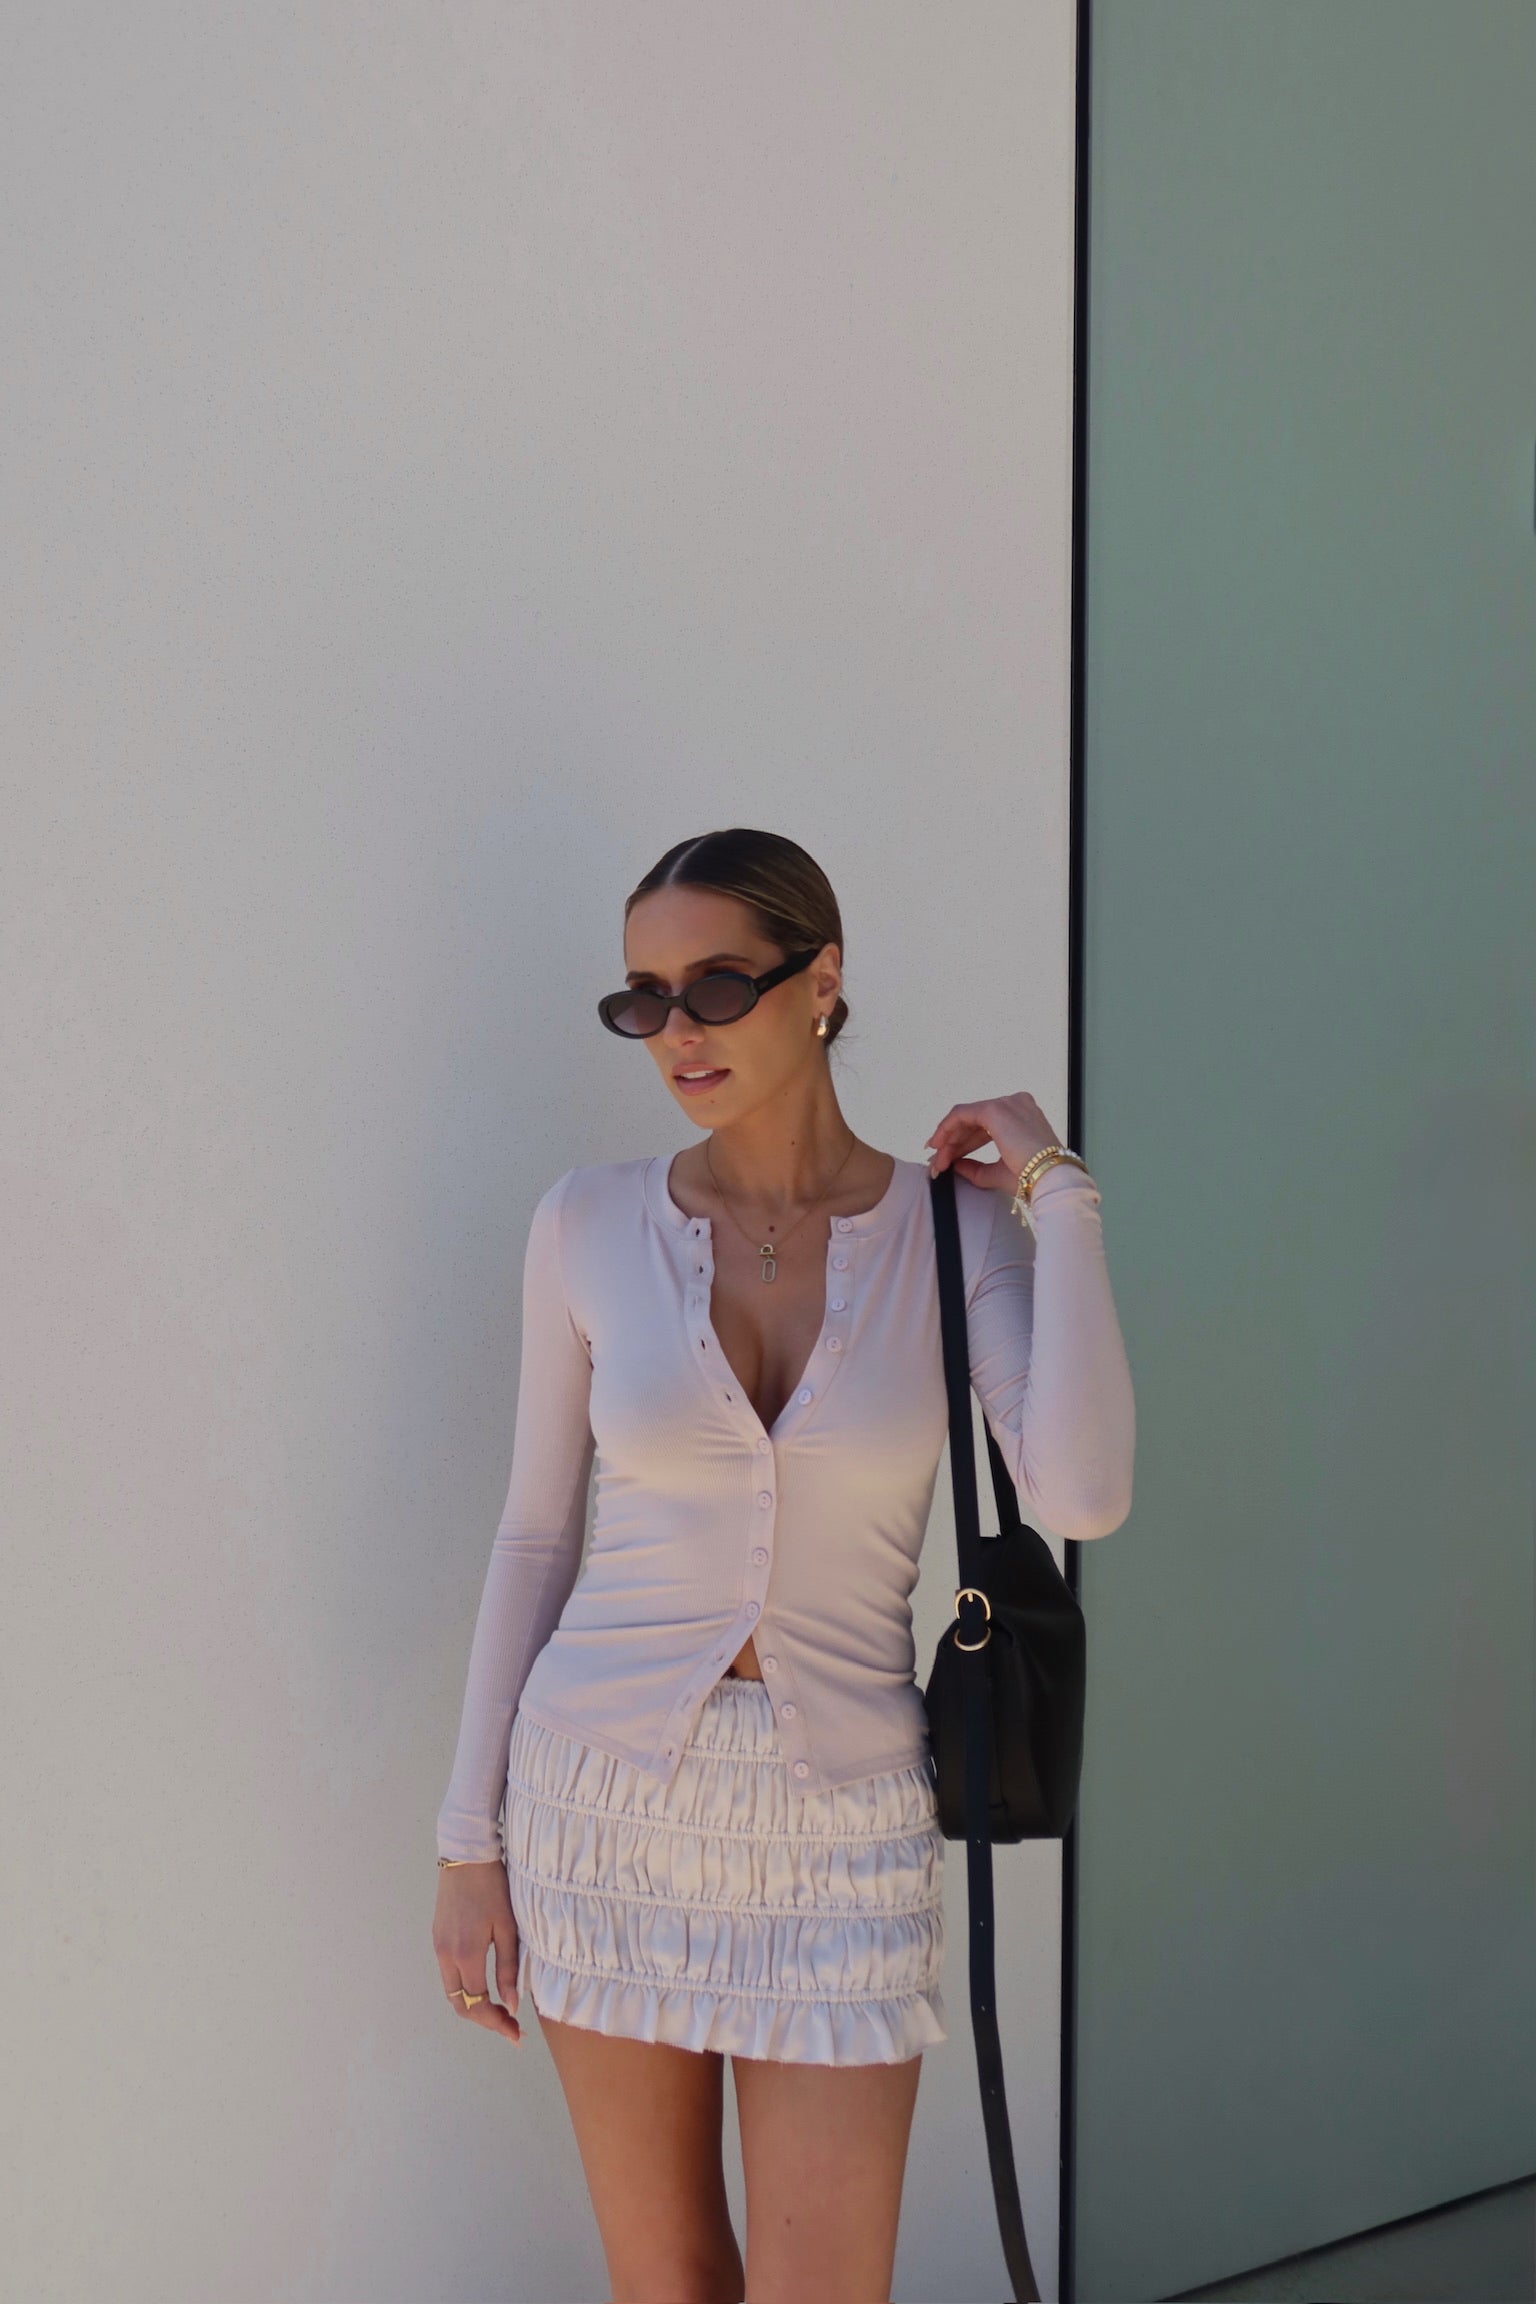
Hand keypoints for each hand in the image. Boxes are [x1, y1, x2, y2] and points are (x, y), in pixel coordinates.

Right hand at [433, 1862, 524, 2044]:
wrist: (467, 1855)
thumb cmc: (493, 1887)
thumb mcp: (508, 1927)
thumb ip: (509, 1968)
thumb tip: (512, 2004)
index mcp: (465, 1954)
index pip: (477, 2004)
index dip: (496, 2023)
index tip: (516, 2033)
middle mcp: (446, 1955)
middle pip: (459, 2005)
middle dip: (483, 2020)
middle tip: (510, 2026)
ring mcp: (438, 1947)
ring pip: (452, 1992)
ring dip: (473, 2006)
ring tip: (499, 2009)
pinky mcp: (437, 1938)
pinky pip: (448, 1975)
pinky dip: (465, 1989)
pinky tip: (484, 1985)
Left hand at [923, 1092, 1064, 1192]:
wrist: (1050, 1178)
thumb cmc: (1034, 1177)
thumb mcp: (999, 1172)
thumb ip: (976, 1168)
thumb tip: (956, 1165)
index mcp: (1022, 1116)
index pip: (985, 1126)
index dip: (963, 1141)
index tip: (948, 1156)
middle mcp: (1015, 1104)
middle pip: (974, 1121)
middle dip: (954, 1143)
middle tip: (939, 1162)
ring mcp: (1006, 1104)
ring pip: (965, 1118)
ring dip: (949, 1140)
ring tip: (938, 1161)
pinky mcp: (995, 1110)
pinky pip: (962, 1114)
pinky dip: (947, 1129)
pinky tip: (939, 1146)